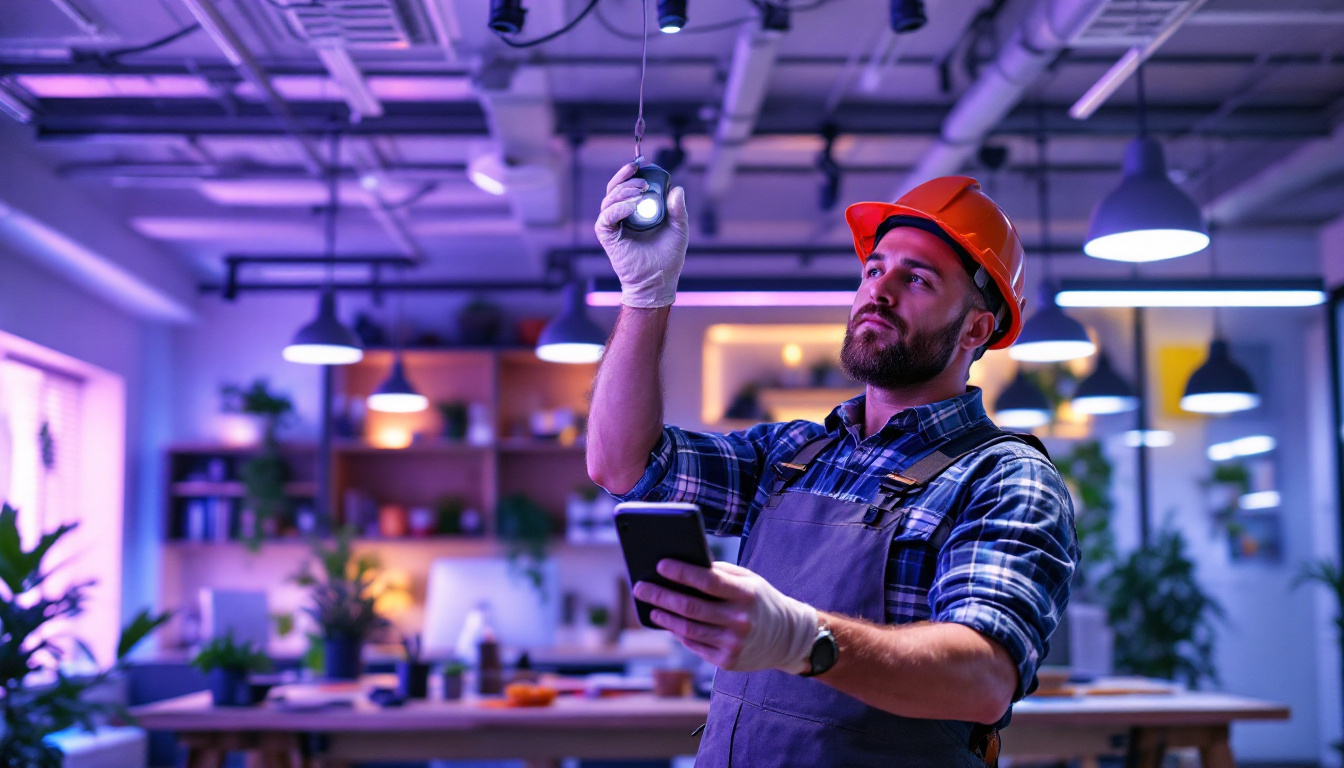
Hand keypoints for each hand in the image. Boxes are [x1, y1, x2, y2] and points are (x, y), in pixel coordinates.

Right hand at [594, 159, 688, 307]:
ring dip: (623, 191)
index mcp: (636, 210)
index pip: (629, 186)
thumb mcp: (679, 229)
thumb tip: (677, 188)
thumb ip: (678, 210)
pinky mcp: (607, 236)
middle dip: (625, 176)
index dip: (633, 172)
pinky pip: (606, 217)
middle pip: (615, 188)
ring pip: (609, 199)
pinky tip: (632, 206)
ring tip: (641, 191)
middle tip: (640, 173)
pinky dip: (618, 208)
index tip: (644, 163)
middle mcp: (622, 215)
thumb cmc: (668, 257)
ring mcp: (613, 225)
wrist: (659, 281)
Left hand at [632, 560, 816, 673]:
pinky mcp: (728, 661)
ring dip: (665, 617)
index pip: (708, 581)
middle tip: (640, 587)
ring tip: (651, 607)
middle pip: (691, 607)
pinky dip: (679, 633)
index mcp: (746, 594)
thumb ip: (719, 573)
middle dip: (661, 595)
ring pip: (688, 628)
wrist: (788, 638)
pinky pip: (695, 645)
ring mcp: (733, 644)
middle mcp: (740, 620)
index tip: (660, 565)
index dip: (681, 572)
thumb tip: (682, 567)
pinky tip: (670, 623)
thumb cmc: (760, 601)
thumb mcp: (748, 580)